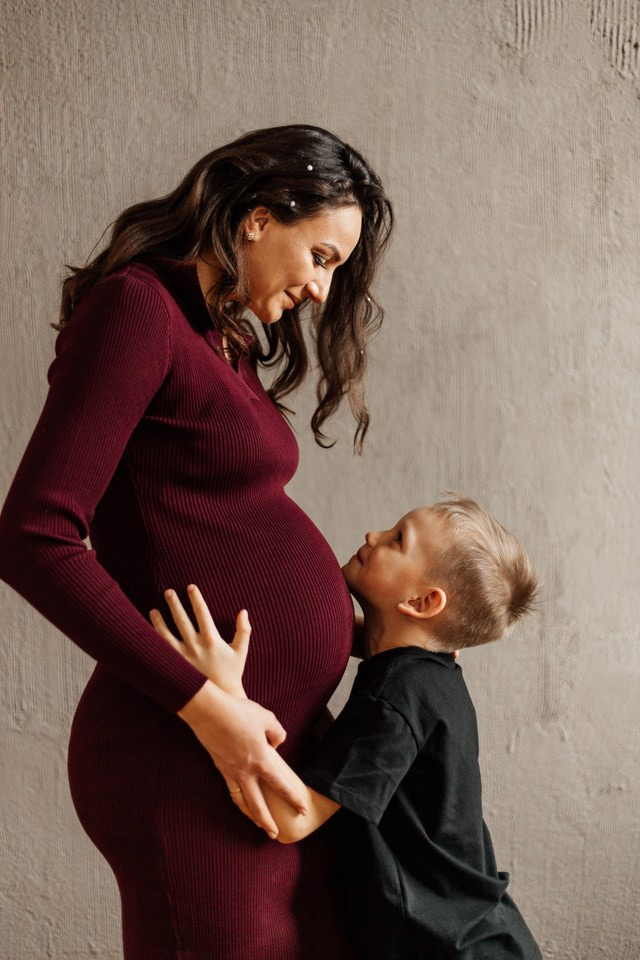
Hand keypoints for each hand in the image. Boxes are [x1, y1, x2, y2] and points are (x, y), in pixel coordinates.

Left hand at [150, 584, 249, 696]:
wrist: (220, 698)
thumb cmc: (232, 674)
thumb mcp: (241, 651)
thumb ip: (243, 630)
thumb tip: (244, 611)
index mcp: (212, 639)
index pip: (202, 612)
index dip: (196, 598)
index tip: (190, 587)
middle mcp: (196, 646)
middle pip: (181, 619)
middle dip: (175, 603)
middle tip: (168, 591)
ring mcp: (183, 657)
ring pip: (167, 634)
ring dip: (159, 620)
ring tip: (153, 610)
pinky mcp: (176, 666)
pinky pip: (162, 650)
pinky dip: (155, 640)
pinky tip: (147, 633)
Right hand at [177, 681, 307, 837]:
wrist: (209, 712)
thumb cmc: (239, 712)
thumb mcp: (266, 718)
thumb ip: (277, 733)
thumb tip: (277, 743)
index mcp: (261, 761)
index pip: (281, 786)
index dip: (293, 799)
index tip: (302, 810)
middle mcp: (246, 772)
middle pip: (258, 806)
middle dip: (267, 822)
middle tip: (275, 834)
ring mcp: (230, 771)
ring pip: (241, 801)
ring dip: (250, 816)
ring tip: (257, 824)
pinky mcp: (219, 766)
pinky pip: (230, 789)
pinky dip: (237, 799)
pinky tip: (240, 800)